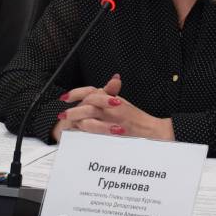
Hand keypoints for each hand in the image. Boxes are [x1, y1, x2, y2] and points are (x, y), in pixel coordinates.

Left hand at [54, 74, 173, 142]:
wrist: (152, 131)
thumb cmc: (138, 119)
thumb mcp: (123, 103)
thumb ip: (112, 93)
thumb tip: (112, 80)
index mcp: (112, 99)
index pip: (91, 91)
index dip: (76, 93)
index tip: (65, 97)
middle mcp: (111, 108)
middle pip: (87, 105)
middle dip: (73, 110)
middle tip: (62, 114)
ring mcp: (112, 121)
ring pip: (88, 121)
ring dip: (77, 123)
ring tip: (67, 126)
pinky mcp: (112, 134)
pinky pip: (95, 134)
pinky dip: (85, 135)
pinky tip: (78, 136)